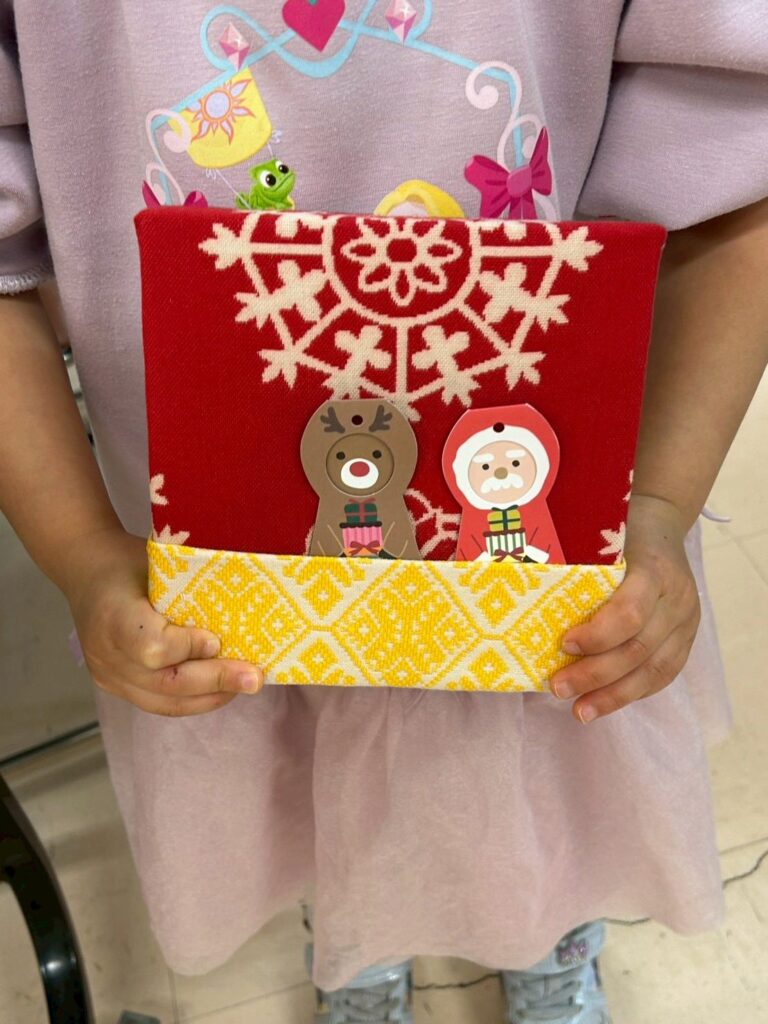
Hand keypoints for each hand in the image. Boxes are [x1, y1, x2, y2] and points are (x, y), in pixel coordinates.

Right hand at [62, 527, 263, 715]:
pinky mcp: (115, 687)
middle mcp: (106, 652)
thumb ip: (190, 591)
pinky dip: (194, 699)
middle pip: (166, 682)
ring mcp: (108, 675)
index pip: (153, 648)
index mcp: (114, 615)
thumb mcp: (159, 563)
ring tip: (244, 685)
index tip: (216, 639)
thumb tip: (244, 610)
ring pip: (165, 701)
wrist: (88, 570)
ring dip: (210, 696)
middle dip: (216, 681)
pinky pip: (159, 703)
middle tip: (254, 677)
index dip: (188, 648)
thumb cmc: (130, 561)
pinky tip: (221, 689)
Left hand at [549, 494, 700, 722]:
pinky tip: (604, 704)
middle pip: (639, 648)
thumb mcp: (599, 538)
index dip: (597, 635)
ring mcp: (686, 620)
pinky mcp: (687, 637)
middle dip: (596, 675)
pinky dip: (632, 692)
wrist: (663, 523)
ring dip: (614, 696)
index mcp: (653, 568)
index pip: (631, 612)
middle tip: (558, 688)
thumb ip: (575, 566)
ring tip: (580, 711)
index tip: (563, 644)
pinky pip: (664, 674)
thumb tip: (521, 598)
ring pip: (654, 669)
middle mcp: (677, 597)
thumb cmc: (618, 531)